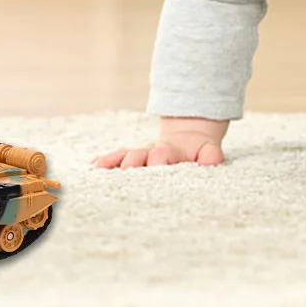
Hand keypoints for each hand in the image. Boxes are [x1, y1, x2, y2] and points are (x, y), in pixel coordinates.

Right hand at [92, 116, 227, 168]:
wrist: (187, 136)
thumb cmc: (198, 150)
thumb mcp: (208, 150)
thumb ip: (210, 155)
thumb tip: (212, 160)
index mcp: (171, 151)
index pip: (163, 155)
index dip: (158, 159)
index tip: (153, 163)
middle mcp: (152, 151)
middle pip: (139, 155)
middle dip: (131, 162)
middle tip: (124, 170)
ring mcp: (141, 153)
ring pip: (124, 156)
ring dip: (113, 162)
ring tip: (99, 168)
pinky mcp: (133, 157)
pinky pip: (117, 157)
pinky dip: (106, 160)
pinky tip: (93, 164)